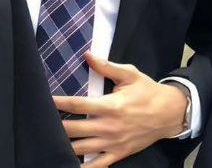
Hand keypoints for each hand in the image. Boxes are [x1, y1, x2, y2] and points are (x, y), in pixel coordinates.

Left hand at [53, 52, 188, 167]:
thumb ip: (107, 67)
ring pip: (81, 149)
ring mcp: (113, 143)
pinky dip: (83, 167)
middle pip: (74, 130)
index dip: (59, 103)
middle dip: (56, 126)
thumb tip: (87, 55)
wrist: (170, 114)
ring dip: (64, 145)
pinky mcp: (119, 154)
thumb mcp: (130, 74)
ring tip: (48, 140)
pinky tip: (68, 164)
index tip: (44, 100)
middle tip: (40, 122)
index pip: (78, 105)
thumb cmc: (147, 92)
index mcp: (111, 106)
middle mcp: (110, 127)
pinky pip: (98, 165)